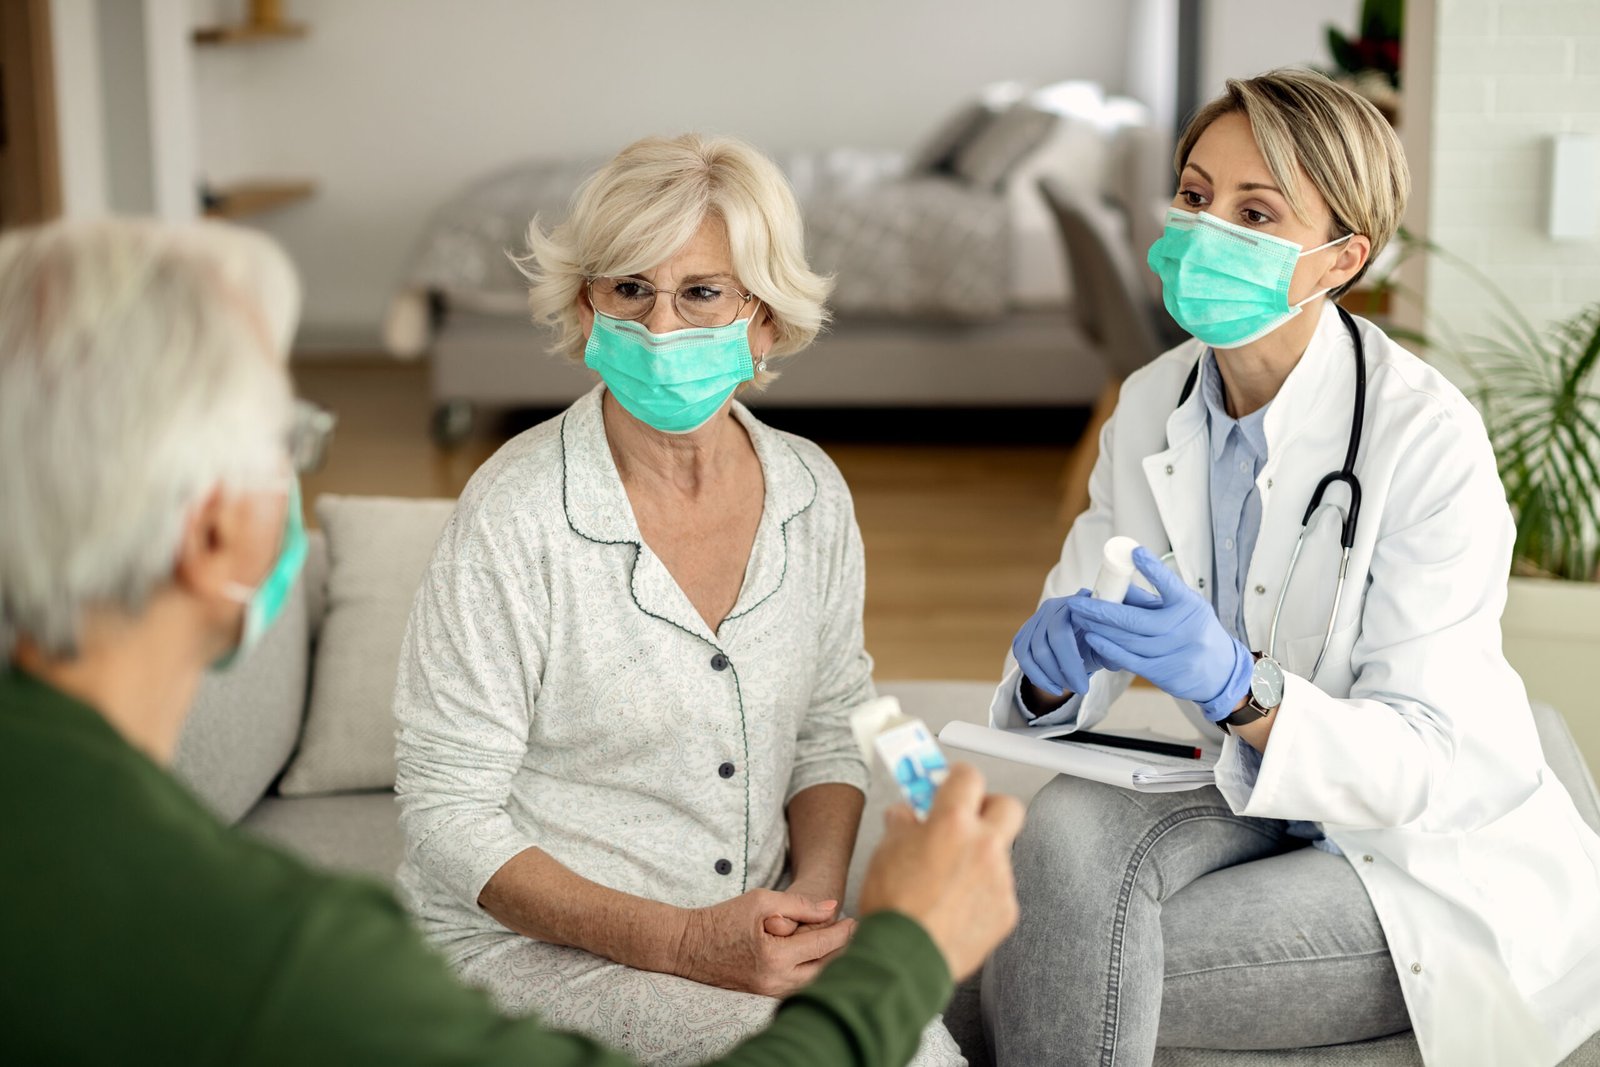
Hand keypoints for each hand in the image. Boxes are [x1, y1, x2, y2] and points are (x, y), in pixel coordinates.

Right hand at [673, 889, 855, 997]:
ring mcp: (768, 992)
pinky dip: (813, 972)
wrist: (688, 946)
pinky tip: (819, 958)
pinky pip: (798, 986)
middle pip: (825, 970)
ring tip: (840, 943)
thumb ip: (799, 905)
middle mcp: (775, 981)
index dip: (843, 931)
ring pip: (814, 982)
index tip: (855, 919)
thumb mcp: (761, 901)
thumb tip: (832, 908)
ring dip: (829, 964)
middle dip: (842, 950)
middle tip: (854, 932)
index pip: (822, 944)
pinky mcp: (763, 995)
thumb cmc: (722, 918)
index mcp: (775, 957)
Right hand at [857, 763, 1025, 981]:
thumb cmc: (893, 906)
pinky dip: (980, 894)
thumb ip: (903, 826)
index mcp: (953, 823)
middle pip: (1007, 806)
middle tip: (966, 820)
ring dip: (980, 858)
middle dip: (989, 808)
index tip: (950, 782)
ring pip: (999, 854)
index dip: (957, 777)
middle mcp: (984, 846)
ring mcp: (999, 880)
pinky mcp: (1006, 911)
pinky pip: (998, 891)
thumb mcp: (884, 851)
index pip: (968, 776)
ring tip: (948, 880)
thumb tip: (906, 817)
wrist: (904, 958)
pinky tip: (955, 907)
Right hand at [1011, 590, 1103, 697]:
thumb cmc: (1103, 638)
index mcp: (1073, 604)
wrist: (1091, 631)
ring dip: (1046, 677)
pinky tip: (1052, 686)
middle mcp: (1050, 607)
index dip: (1069, 663)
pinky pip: (1021, 656)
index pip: (1060, 633)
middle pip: (1042, 645)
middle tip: (1078, 690)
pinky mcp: (1026, 633)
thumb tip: (1112, 660)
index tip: (1083, 687)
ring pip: (1029, 652)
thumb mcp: (1111, 644)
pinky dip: (1035, 675)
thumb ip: (1112, 651)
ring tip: (1065, 689)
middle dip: (1059, 673)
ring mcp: (1035, 619)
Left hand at [1064, 547, 1251, 720]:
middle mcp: (1183, 629)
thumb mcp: (1180, 608)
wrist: (1220, 671)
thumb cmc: (1192, 630)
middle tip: (1077, 601)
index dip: (1152, 568)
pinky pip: (1129, 660)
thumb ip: (1149, 598)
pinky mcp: (1164, 673)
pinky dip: (1108, 648)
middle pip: (1133, 619)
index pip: (1170, 585)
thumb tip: (1115, 583)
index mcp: (1189, 606)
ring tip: (1080, 618)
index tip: (1135, 551)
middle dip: (1099, 610)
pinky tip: (1092, 638)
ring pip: (1127, 640)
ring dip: (1098, 629)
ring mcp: (1173, 653)